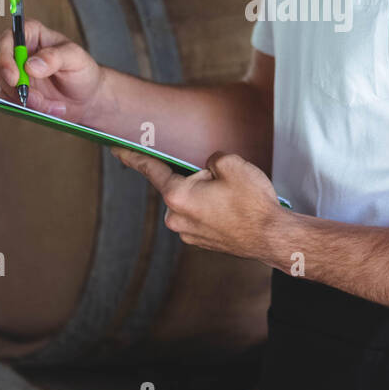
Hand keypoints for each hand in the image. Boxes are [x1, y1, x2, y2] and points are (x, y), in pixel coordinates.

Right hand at [0, 18, 103, 119]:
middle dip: (16, 87)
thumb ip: (54, 58)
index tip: (14, 78)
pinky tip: (48, 109)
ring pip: (3, 88)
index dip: (5, 58)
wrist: (86, 97)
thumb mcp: (75, 58)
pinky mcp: (11, 91)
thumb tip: (30, 65)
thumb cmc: (81, 70)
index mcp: (31, 33)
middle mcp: (16, 51)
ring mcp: (12, 72)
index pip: (8, 39)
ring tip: (52, 106)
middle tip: (37, 100)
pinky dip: (27, 109)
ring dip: (26, 101)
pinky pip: (8, 102)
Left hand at [111, 147, 280, 259]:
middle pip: (178, 185)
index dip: (133, 156)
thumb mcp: (232, 164)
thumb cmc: (253, 204)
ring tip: (233, 199)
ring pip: (191, 201)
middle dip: (196, 178)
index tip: (115, 148)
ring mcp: (188, 234)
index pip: (151, 169)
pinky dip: (212, 209)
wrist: (272, 238)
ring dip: (205, 195)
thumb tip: (208, 166)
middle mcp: (176, 218)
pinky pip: (200, 216)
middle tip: (224, 181)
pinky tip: (233, 210)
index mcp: (178, 197)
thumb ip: (210, 158)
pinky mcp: (201, 241)